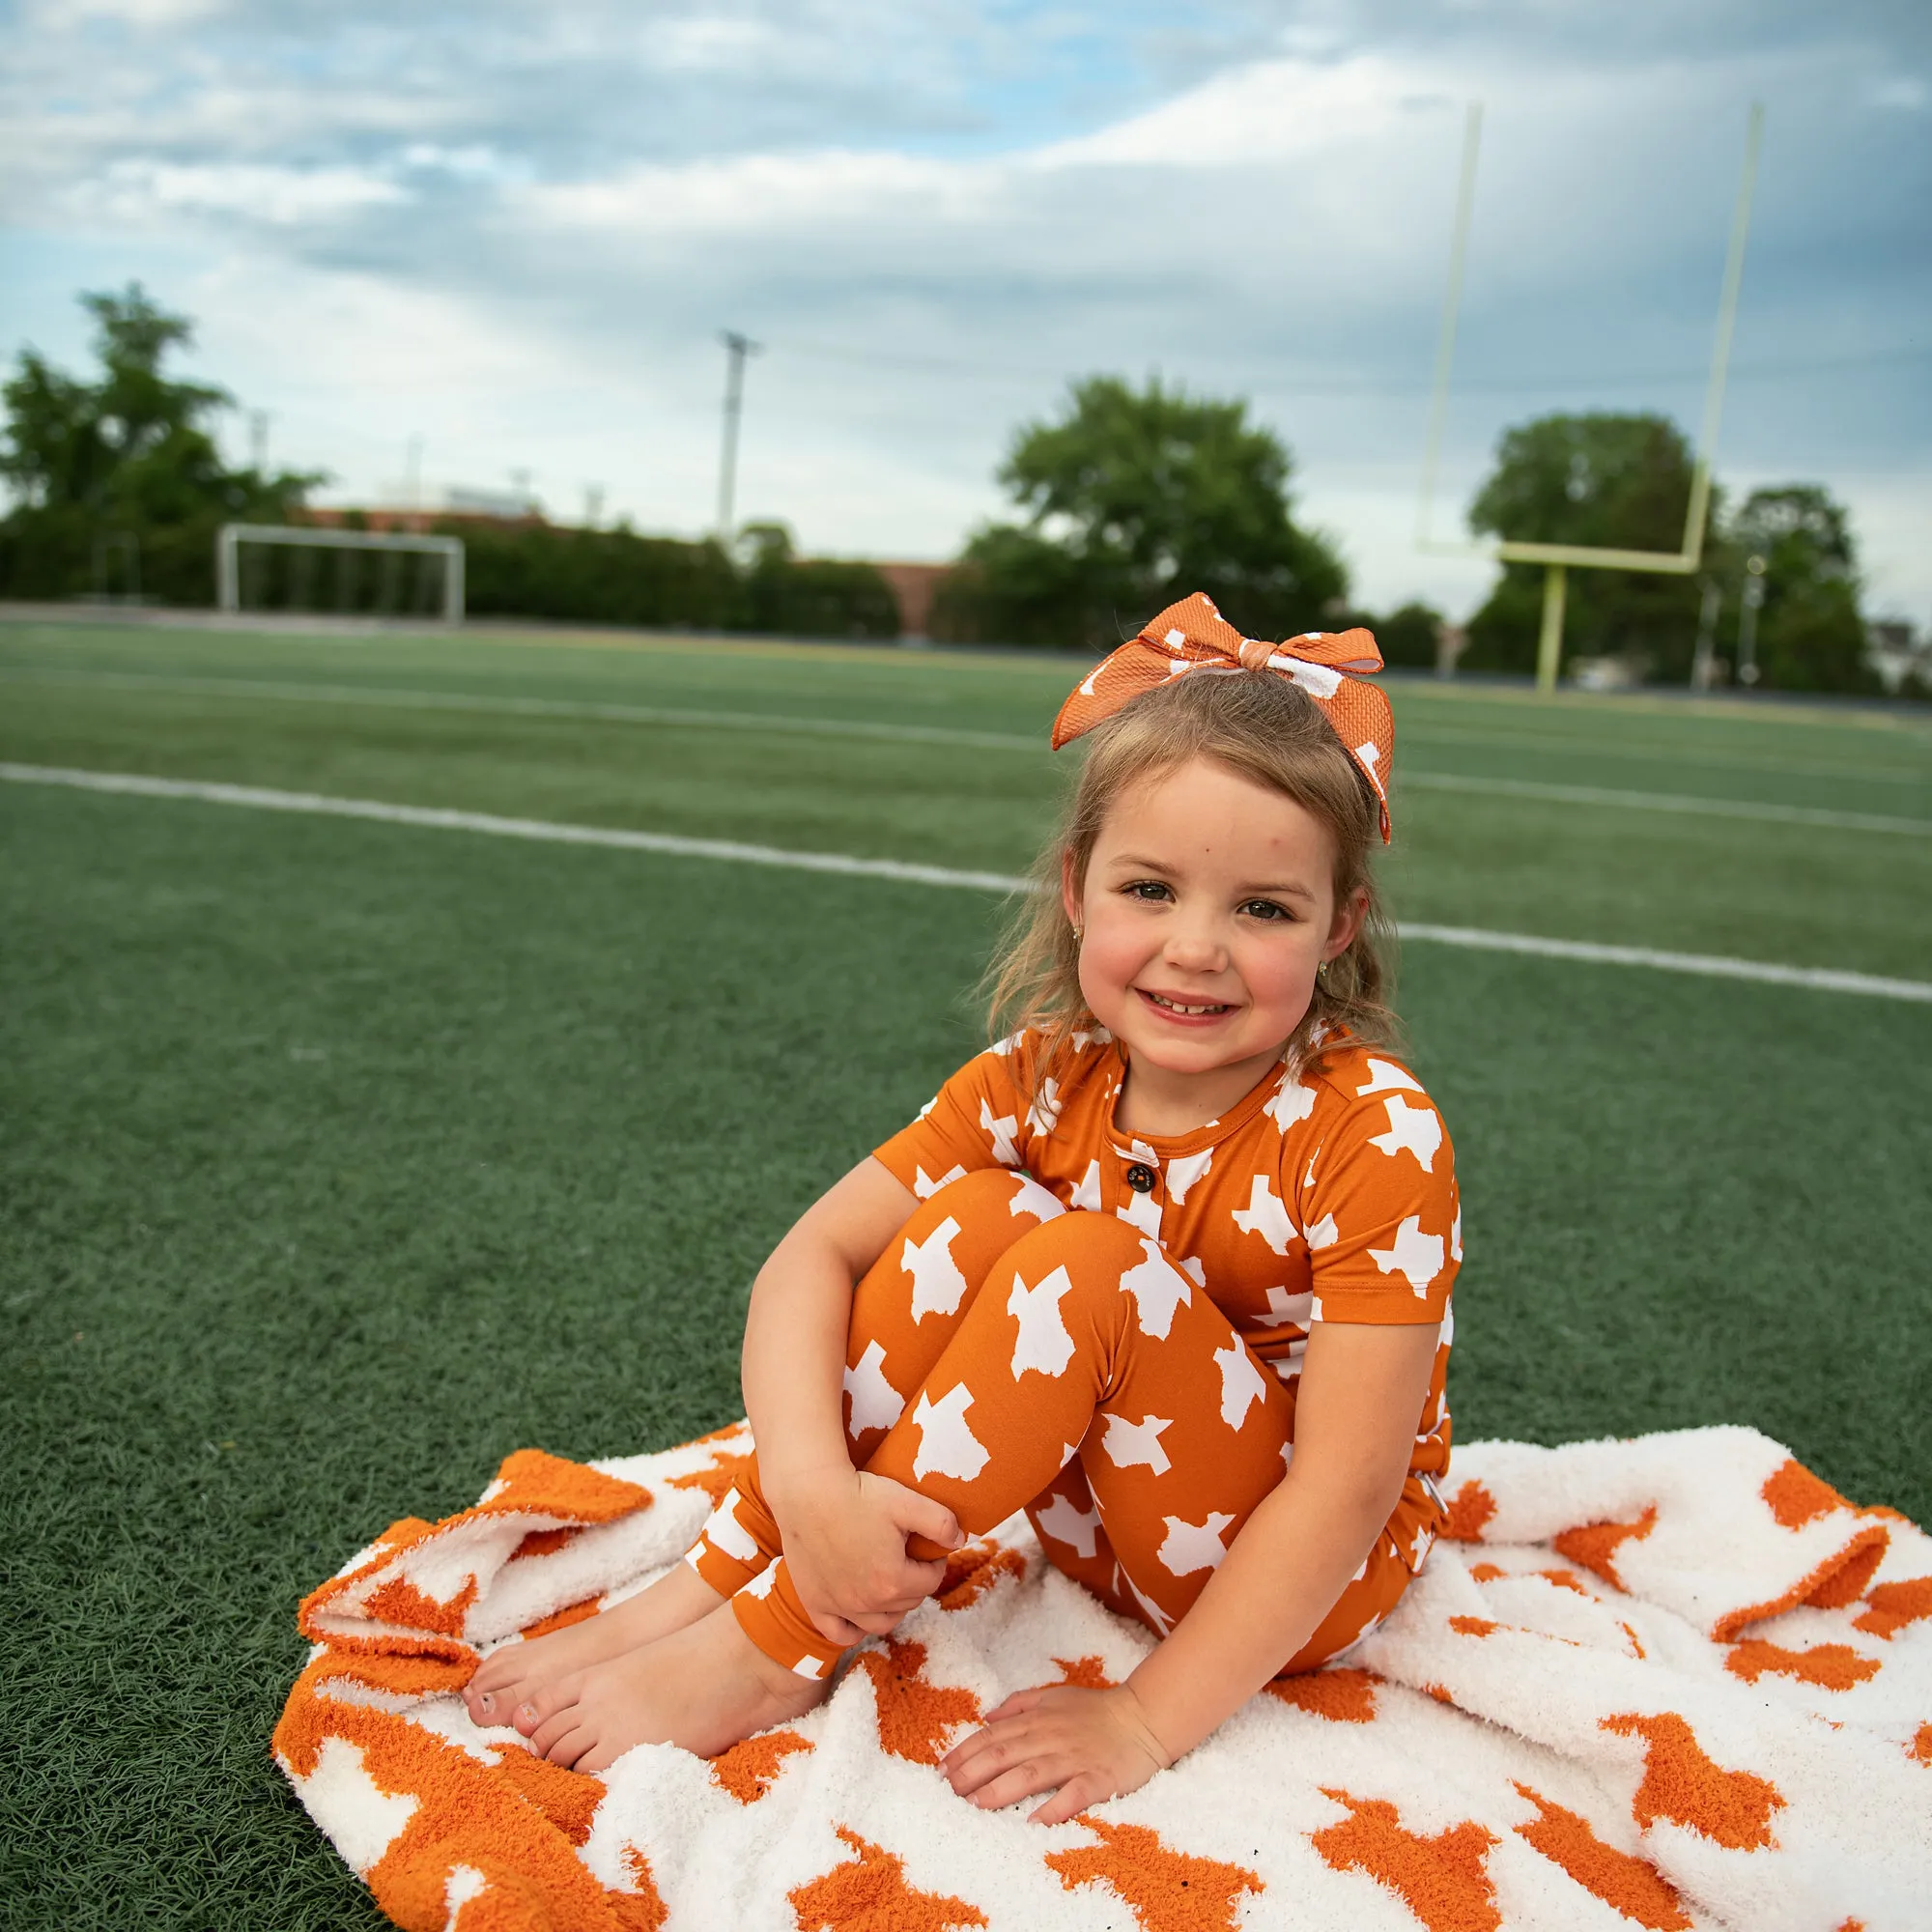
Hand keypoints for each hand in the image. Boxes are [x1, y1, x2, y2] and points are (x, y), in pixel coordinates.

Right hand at [774, 1467, 962, 1645]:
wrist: (807, 1492)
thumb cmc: (858, 1494)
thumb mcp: (907, 1502)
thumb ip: (941, 1523)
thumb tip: (960, 1540)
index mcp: (894, 1580)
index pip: (930, 1582)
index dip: (934, 1563)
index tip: (928, 1549)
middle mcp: (868, 1602)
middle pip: (907, 1603)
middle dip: (914, 1582)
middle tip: (908, 1559)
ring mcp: (839, 1607)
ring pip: (879, 1623)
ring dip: (892, 1607)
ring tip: (889, 1583)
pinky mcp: (815, 1604)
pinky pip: (840, 1633)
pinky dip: (853, 1629)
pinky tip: (859, 1612)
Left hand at [940, 1683, 1171, 1824]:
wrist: (1143, 1717)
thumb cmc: (1096, 1709)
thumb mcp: (1054, 1695)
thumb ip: (1020, 1704)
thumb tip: (987, 1716)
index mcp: (1038, 1719)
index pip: (992, 1736)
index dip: (964, 1753)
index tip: (941, 1772)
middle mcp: (1050, 1737)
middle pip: (1003, 1754)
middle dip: (971, 1774)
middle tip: (947, 1793)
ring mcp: (1073, 1758)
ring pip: (1030, 1774)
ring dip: (1000, 1790)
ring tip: (975, 1805)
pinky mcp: (1097, 1779)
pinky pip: (1073, 1795)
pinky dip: (1053, 1808)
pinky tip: (1033, 1822)